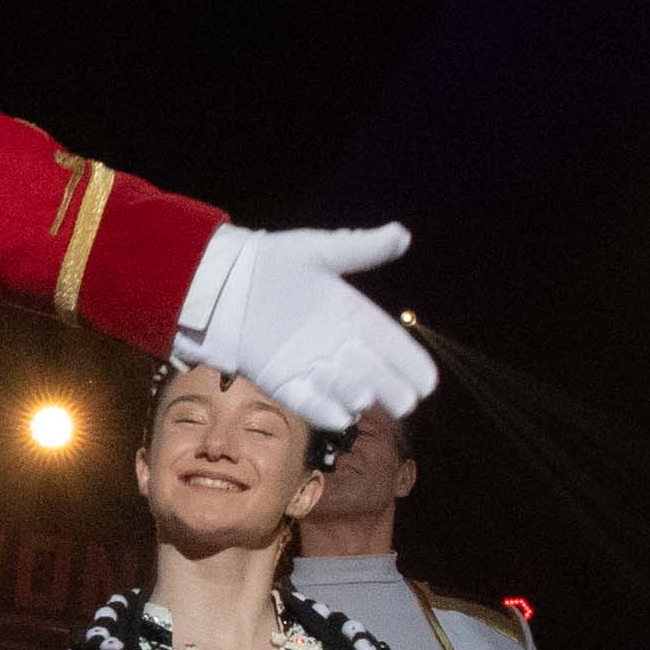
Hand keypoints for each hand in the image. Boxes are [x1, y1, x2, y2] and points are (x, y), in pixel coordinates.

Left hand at [175, 223, 434, 432]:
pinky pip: (308, 403)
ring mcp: (311, 367)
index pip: (391, 344)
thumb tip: (402, 234)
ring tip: (365, 394)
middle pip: (376, 375)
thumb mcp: (318, 251)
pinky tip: (338, 416)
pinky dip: (323, 410)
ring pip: (345, 391)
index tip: (428, 382)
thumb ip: (359, 248)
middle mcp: (338, 345)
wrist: (221, 284)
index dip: (411, 363)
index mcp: (352, 315)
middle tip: (405, 400)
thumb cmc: (270, 263)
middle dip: (392, 389)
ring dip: (357, 396)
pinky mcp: (283, 383)